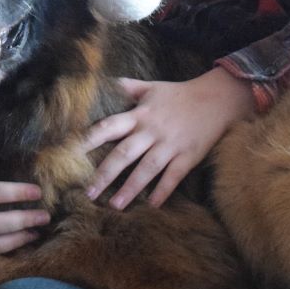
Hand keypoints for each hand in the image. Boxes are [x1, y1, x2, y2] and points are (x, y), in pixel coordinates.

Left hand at [81, 67, 256, 209]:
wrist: (218, 99)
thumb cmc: (180, 94)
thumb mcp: (152, 87)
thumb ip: (128, 87)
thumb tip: (105, 82)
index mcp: (140, 114)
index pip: (109, 126)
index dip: (90, 139)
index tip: (71, 153)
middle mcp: (152, 130)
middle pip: (124, 154)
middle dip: (105, 174)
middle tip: (88, 193)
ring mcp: (170, 144)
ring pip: (147, 169)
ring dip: (130, 188)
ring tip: (114, 206)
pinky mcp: (188, 156)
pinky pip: (173, 176)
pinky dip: (163, 191)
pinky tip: (152, 205)